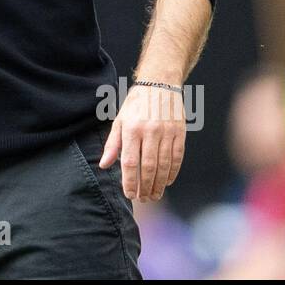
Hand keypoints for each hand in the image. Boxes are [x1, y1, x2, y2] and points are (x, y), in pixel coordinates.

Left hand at [100, 82, 187, 201]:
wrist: (160, 84)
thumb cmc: (136, 104)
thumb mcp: (120, 120)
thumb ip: (113, 144)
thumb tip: (104, 165)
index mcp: (131, 128)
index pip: (129, 162)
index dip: (129, 181)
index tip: (129, 195)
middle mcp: (150, 131)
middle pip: (147, 166)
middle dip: (145, 187)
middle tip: (143, 199)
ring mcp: (167, 132)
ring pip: (163, 165)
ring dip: (159, 183)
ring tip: (154, 195)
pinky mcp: (180, 132)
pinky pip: (177, 157)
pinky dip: (173, 172)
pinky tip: (167, 182)